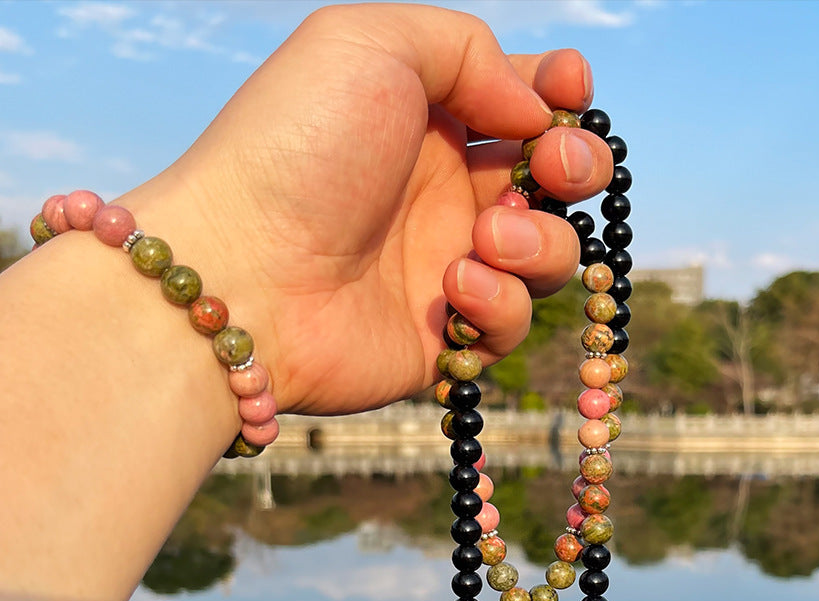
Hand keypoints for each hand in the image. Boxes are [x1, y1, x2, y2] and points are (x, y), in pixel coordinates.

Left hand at [120, 3, 614, 416]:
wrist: (241, 274)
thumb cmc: (293, 149)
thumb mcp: (371, 44)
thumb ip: (466, 48)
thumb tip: (533, 111)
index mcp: (429, 120)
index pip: (523, 103)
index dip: (561, 94)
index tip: (571, 89)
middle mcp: (444, 194)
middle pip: (556, 181)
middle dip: (577, 167)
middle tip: (552, 167)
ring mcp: (447, 268)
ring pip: (549, 256)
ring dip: (538, 241)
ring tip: (483, 237)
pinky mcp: (444, 339)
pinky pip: (512, 323)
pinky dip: (499, 302)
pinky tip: (450, 288)